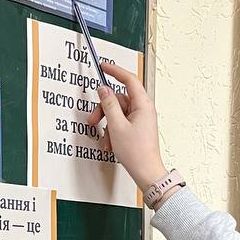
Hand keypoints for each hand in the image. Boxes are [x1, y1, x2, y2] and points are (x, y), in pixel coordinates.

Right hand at [86, 62, 167, 193]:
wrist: (146, 173)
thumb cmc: (137, 153)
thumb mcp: (116, 126)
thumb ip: (109, 105)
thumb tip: (104, 90)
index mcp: (143, 105)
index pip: (129, 80)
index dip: (115, 71)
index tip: (104, 66)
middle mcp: (144, 110)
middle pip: (118, 99)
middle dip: (104, 110)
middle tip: (93, 120)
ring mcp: (140, 120)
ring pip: (118, 113)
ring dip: (107, 124)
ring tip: (105, 138)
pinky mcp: (137, 129)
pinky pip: (121, 123)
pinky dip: (112, 131)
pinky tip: (110, 143)